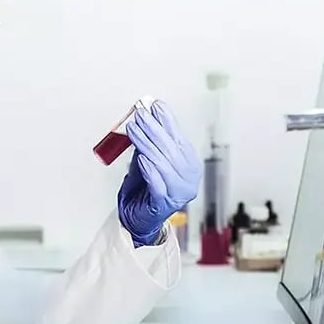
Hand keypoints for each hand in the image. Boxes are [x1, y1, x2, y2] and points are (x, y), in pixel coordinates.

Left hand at [118, 101, 200, 246]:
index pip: (178, 137)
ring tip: (134, 131)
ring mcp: (179, 192)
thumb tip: (146, 117)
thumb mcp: (148, 159)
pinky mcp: (165, 204)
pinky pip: (158, 184)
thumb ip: (149, 142)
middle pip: (171, 149)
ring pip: (163, 164)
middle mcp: (188, 178)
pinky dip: (149, 170)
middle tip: (140, 115)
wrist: (138, 217)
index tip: (155, 106)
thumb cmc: (144, 188)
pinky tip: (141, 158)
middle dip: (154, 129)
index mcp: (189, 164)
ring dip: (147, 145)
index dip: (167, 121)